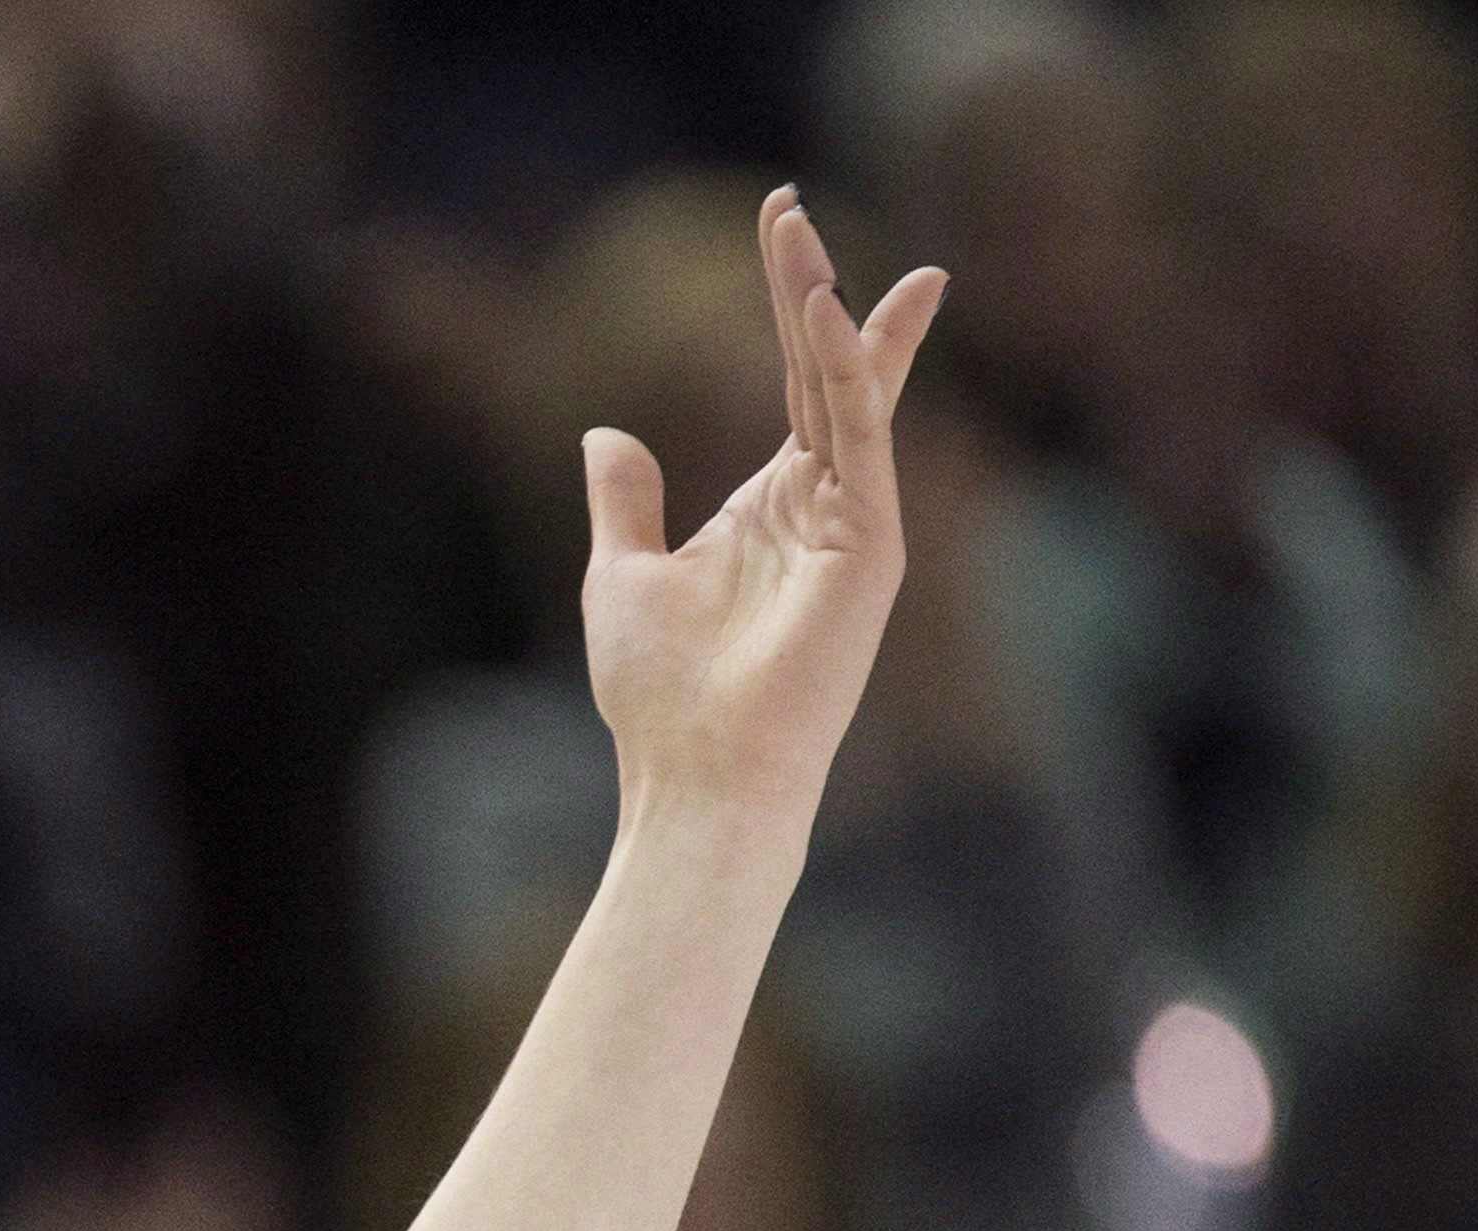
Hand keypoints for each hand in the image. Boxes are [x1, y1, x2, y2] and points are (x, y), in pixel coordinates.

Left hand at [577, 190, 943, 823]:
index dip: (789, 302)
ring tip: (798, 238)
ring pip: (847, 393)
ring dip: (825, 313)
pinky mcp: (871, 551)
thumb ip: (626, 502)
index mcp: (775, 504)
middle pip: (825, 370)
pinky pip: (862, 443)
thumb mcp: (622, 575)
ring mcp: (855, 525)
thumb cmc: (661, 697)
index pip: (794, 381)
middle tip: (788, 207)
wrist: (693, 776)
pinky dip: (849, 379)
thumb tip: (606, 433)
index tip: (782, 223)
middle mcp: (825, 503)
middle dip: (809, 287)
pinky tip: (824, 319)